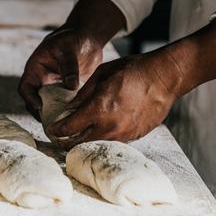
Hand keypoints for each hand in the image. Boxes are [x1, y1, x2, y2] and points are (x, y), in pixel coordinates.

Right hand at [18, 26, 103, 118]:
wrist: (87, 38)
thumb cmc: (72, 39)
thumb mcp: (68, 50)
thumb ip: (69, 67)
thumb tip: (71, 87)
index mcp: (36, 70)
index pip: (25, 88)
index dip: (29, 99)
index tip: (40, 107)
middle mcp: (43, 81)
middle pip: (35, 102)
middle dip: (40, 114)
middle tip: (52, 123)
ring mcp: (55, 88)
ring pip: (49, 107)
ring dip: (54, 116)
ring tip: (63, 125)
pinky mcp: (68, 93)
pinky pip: (64, 106)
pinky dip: (67, 113)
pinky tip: (75, 120)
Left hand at [46, 51, 180, 147]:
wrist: (164, 78)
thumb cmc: (133, 70)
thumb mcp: (102, 74)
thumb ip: (83, 93)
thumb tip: (70, 107)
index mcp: (98, 109)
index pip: (69, 128)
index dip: (56, 130)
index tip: (51, 128)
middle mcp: (109, 126)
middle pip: (80, 143)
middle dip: (67, 141)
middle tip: (61, 136)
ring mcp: (123, 134)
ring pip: (97, 144)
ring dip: (85, 141)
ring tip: (79, 135)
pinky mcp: (134, 136)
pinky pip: (114, 141)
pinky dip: (103, 137)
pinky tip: (101, 130)